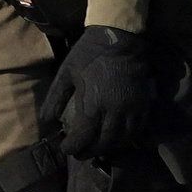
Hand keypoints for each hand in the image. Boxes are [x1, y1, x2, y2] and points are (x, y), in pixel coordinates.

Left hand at [43, 25, 155, 159]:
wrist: (119, 38)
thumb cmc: (89, 54)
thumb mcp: (66, 73)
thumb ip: (56, 98)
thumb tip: (46, 120)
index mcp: (94, 105)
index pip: (84, 137)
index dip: (74, 147)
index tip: (66, 149)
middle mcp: (115, 112)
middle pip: (105, 143)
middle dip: (90, 151)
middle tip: (80, 153)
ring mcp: (133, 109)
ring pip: (123, 139)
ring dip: (110, 147)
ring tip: (98, 148)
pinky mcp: (144, 104)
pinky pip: (139, 129)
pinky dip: (127, 138)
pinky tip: (118, 138)